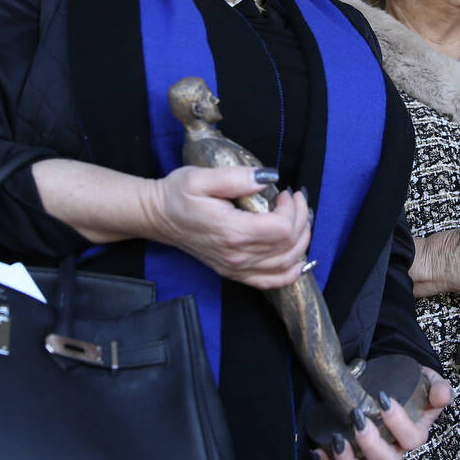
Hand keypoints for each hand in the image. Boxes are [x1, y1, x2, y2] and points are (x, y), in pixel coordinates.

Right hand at [145, 166, 310, 289]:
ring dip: (301, 241)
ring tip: (297, 219)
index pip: (281, 229)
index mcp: (231, 231)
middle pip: (288, 246)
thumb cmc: (178, 195)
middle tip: (295, 200)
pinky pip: (271, 282)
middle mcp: (236, 256)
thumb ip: (237, 177)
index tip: (285, 193)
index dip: (293, 210)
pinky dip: (290, 272)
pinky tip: (297, 258)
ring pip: (285, 264)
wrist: (158, 217)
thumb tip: (268, 178)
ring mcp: (235, 268)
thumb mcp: (201, 177)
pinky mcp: (234, 273)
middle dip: (301, 219)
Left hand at [313, 366, 452, 459]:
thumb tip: (441, 396)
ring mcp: (370, 452)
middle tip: (358, 419)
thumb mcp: (428, 380)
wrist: (390, 380)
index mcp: (413, 434)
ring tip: (337, 441)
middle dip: (371, 444)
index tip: (385, 400)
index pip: (412, 438)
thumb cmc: (411, 384)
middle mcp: (393, 448)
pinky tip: (319, 450)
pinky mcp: (351, 450)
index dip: (399, 423)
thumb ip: (438, 387)